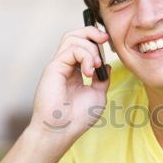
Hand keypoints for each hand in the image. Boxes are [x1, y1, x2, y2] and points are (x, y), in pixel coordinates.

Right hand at [30, 26, 110, 142]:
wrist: (62, 129)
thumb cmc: (78, 118)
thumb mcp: (98, 95)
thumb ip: (102, 79)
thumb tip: (107, 65)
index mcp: (74, 72)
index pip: (83, 46)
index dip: (96, 40)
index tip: (109, 43)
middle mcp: (65, 66)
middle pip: (75, 35)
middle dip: (92, 32)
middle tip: (105, 39)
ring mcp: (59, 65)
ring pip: (71, 38)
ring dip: (90, 47)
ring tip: (96, 65)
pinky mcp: (53, 67)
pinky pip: (70, 49)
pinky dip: (84, 55)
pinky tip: (89, 71)